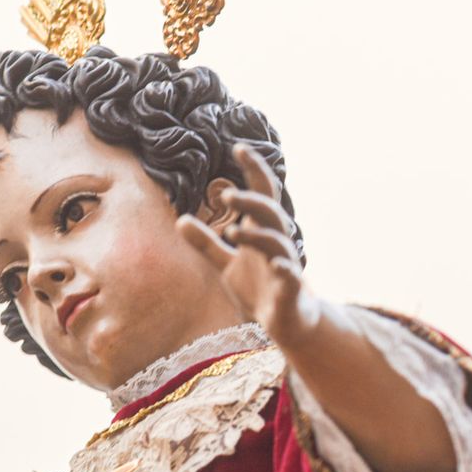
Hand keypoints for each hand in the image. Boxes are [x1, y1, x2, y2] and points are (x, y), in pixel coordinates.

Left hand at [177, 144, 320, 349]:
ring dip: (256, 234)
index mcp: (261, 231)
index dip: (253, 170)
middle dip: (250, 200)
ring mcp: (285, 264)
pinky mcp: (290, 288)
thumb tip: (180, 220)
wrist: (288, 324)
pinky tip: (275, 263)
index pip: (261, 193)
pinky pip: (290, 274)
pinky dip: (284, 267)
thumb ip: (206, 244)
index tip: (239, 147)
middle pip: (268, 211)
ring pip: (276, 240)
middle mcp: (276, 242)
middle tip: (226, 193)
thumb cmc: (260, 290)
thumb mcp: (227, 265)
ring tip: (231, 231)